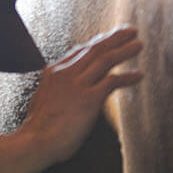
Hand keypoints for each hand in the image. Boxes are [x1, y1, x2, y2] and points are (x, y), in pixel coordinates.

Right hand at [19, 26, 142, 165]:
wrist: (34, 142)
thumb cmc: (38, 128)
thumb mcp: (42, 99)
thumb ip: (55, 89)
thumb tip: (63, 90)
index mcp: (54, 71)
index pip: (80, 50)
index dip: (98, 42)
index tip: (110, 38)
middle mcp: (66, 73)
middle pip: (94, 48)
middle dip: (114, 38)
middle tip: (130, 30)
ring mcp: (77, 85)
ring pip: (105, 59)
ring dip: (124, 50)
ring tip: (138, 44)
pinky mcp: (89, 99)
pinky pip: (112, 81)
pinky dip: (127, 77)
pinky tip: (138, 75)